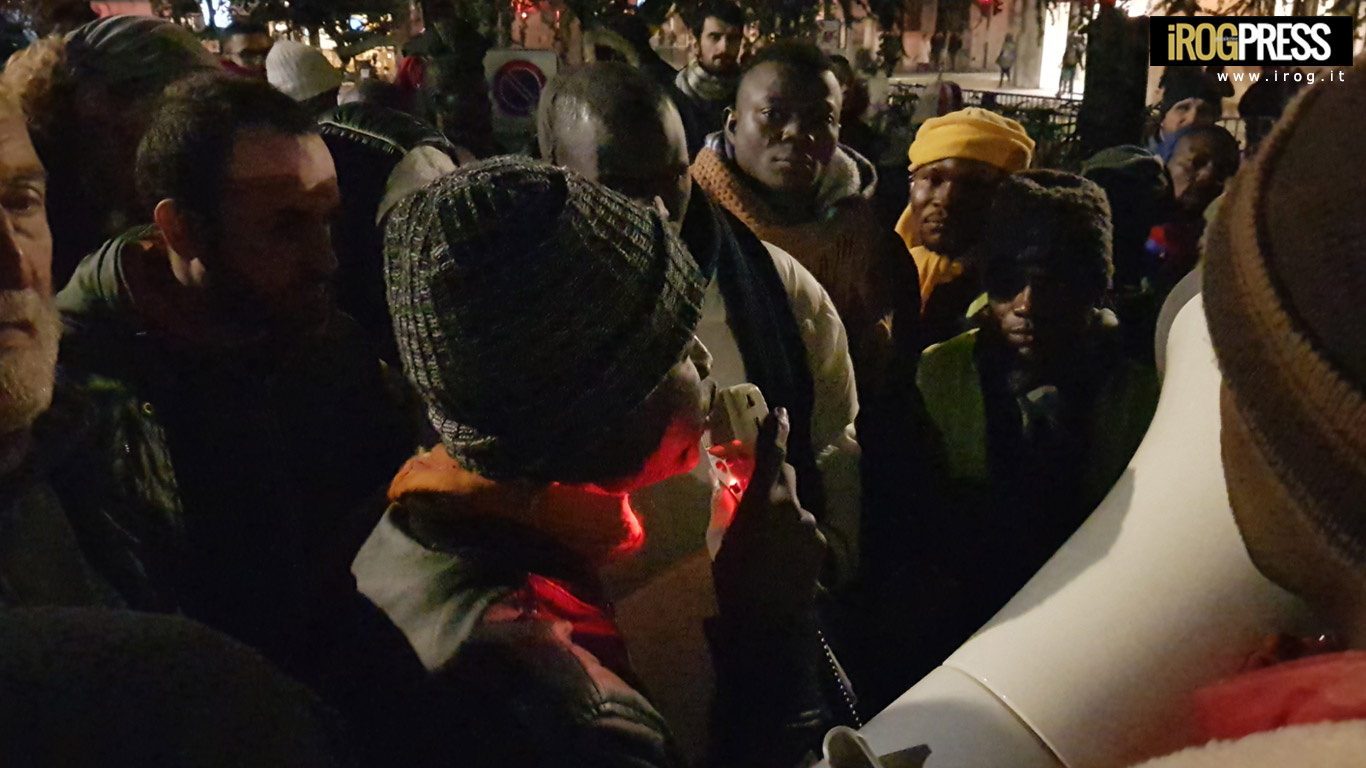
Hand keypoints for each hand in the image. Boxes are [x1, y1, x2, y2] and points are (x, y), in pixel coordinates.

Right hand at [712, 408, 825, 623]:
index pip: (772, 455)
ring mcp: (810, 526)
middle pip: (786, 477)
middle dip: (773, 478)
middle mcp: (793, 506)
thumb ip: (730, 512)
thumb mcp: (721, 542)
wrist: (769, 623)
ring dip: (781, 514)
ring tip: (764, 541)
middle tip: (757, 490)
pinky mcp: (820, 545)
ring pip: (794, 507)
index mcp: (764, 500)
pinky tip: (778, 558)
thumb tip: (732, 496)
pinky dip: (791, 535)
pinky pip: (802, 529)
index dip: (775, 431)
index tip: (779, 413)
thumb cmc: (735, 581)